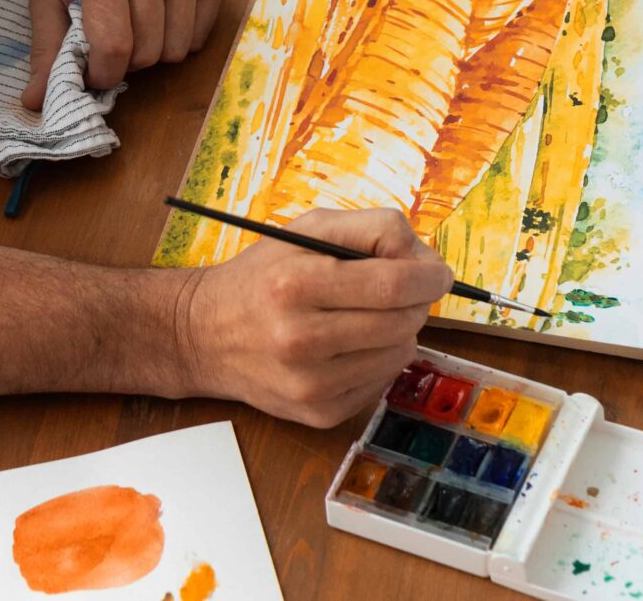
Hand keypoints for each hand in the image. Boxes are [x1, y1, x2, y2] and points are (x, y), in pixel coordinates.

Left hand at [24, 0, 226, 108]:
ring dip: (154, 51)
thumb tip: (35, 103)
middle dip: (126, 62)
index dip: (102, 73)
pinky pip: (201, 36)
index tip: (92, 67)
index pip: (113, 46)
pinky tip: (161, 10)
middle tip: (112, 39)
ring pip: (177, 50)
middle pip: (148, 53)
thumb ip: (45, 49)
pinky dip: (180, 37)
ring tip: (135, 24)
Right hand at [174, 208, 454, 426]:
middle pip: (403, 321)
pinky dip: (377, 359)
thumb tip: (424, 259)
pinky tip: (348, 345)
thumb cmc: (262, 276)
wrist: (205, 333)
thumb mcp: (307, 229)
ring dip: (396, 330)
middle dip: (415, 300)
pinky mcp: (319, 413)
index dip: (428, 276)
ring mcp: (311, 384)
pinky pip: (381, 381)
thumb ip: (370, 228)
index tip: (437, 272)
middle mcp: (300, 339)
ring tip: (362, 315)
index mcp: (296, 284)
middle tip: (397, 289)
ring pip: (400, 353)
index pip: (392, 284)